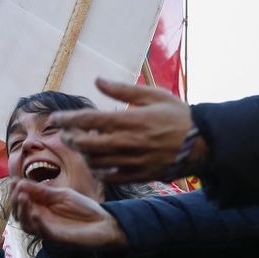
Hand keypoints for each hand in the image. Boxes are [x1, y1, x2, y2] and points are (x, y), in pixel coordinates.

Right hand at [11, 178, 125, 249]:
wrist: (104, 222)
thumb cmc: (84, 208)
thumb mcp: (62, 194)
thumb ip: (43, 191)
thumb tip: (21, 182)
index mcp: (41, 206)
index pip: (22, 200)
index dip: (16, 191)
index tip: (14, 180)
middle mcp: (40, 219)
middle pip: (19, 213)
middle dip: (15, 200)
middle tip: (18, 189)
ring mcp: (47, 229)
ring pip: (26, 224)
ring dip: (22, 211)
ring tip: (23, 197)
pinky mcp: (55, 237)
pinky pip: (42, 231)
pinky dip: (36, 222)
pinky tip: (35, 212)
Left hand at [44, 79, 203, 183]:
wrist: (202, 142)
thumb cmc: (177, 115)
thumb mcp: (153, 95)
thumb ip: (123, 90)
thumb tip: (97, 80)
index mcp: (131, 120)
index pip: (90, 120)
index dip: (68, 119)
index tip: (56, 118)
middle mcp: (129, 142)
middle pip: (87, 143)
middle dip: (70, 138)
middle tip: (65, 133)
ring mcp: (133, 161)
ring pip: (96, 161)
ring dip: (82, 154)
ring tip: (80, 146)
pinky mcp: (139, 175)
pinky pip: (111, 177)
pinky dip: (99, 170)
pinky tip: (96, 163)